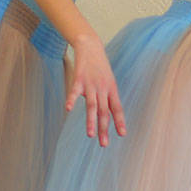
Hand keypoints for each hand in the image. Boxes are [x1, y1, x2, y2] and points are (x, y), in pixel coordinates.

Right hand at [65, 30, 125, 147]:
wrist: (90, 46)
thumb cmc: (99, 66)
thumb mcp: (108, 80)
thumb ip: (107, 97)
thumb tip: (106, 115)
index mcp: (111, 89)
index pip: (117, 108)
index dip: (119, 121)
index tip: (122, 134)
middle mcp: (103, 88)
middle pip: (104, 111)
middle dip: (104, 128)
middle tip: (104, 143)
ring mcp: (91, 84)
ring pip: (92, 105)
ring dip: (91, 121)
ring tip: (90, 134)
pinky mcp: (79, 78)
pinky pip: (75, 91)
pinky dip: (72, 100)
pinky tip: (69, 109)